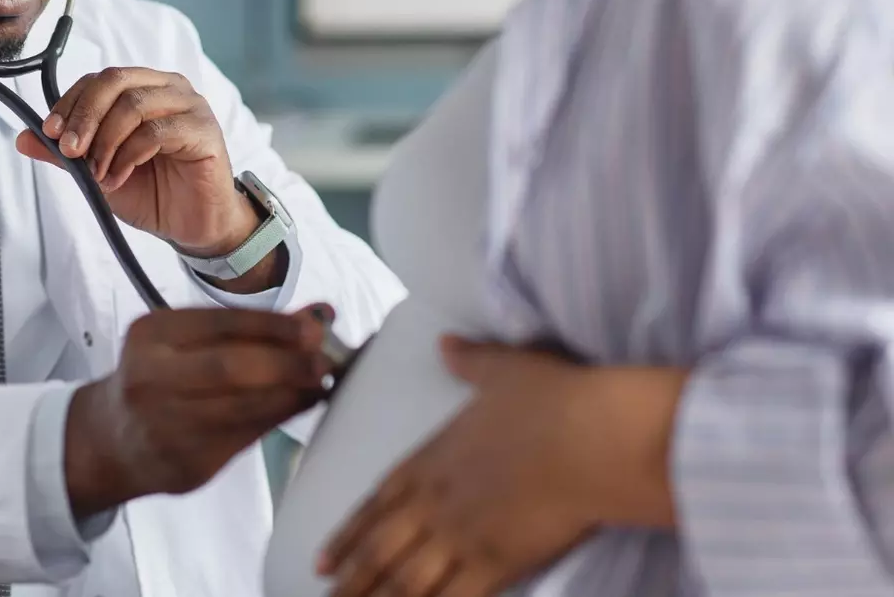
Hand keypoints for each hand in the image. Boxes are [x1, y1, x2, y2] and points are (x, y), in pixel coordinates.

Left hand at [16, 67, 259, 258]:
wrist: (192, 226)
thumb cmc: (152, 193)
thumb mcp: (97, 173)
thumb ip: (66, 155)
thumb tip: (24, 138)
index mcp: (143, 88)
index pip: (100, 79)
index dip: (71, 102)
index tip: (49, 132)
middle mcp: (168, 88)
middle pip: (115, 80)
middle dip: (84, 115)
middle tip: (69, 150)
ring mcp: (190, 106)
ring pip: (134, 104)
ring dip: (106, 141)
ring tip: (97, 174)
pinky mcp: (204, 130)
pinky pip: (158, 131)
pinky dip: (129, 155)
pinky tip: (118, 177)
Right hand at [64, 305, 333, 518]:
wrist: (112, 439)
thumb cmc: (159, 378)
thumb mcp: (185, 341)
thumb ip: (246, 329)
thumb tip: (318, 315)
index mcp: (151, 334)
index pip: (221, 322)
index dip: (273, 325)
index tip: (316, 325)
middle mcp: (150, 377)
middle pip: (229, 367)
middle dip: (286, 362)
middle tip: (326, 359)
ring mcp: (165, 424)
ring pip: (242, 407)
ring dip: (291, 393)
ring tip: (320, 382)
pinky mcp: (186, 462)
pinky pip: (245, 436)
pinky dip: (279, 417)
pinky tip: (300, 404)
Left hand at [320, 337, 608, 596]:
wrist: (592, 436)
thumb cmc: (551, 399)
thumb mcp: (502, 369)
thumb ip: (469, 360)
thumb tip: (446, 342)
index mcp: (429, 460)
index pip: (375, 503)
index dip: (347, 535)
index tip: (322, 560)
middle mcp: (435, 503)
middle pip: (379, 549)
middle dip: (351, 579)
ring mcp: (461, 537)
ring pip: (405, 581)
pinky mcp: (496, 565)